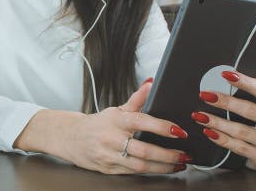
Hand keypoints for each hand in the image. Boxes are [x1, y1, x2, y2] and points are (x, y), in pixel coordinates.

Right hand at [60, 79, 191, 174]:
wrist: (70, 138)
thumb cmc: (97, 124)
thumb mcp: (116, 110)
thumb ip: (137, 99)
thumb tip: (152, 83)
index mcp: (116, 120)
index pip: (141, 121)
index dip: (162, 127)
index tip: (179, 131)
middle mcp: (112, 138)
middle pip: (144, 150)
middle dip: (169, 154)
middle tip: (185, 154)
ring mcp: (110, 156)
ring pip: (141, 166)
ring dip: (164, 166)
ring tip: (179, 164)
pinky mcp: (109, 169)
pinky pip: (133, 172)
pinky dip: (151, 171)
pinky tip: (163, 169)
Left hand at [191, 51, 255, 168]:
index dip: (244, 82)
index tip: (224, 74)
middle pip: (251, 111)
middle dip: (225, 102)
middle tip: (204, 95)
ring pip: (242, 131)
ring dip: (217, 122)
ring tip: (199, 114)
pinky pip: (239, 148)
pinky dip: (221, 139)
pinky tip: (208, 131)